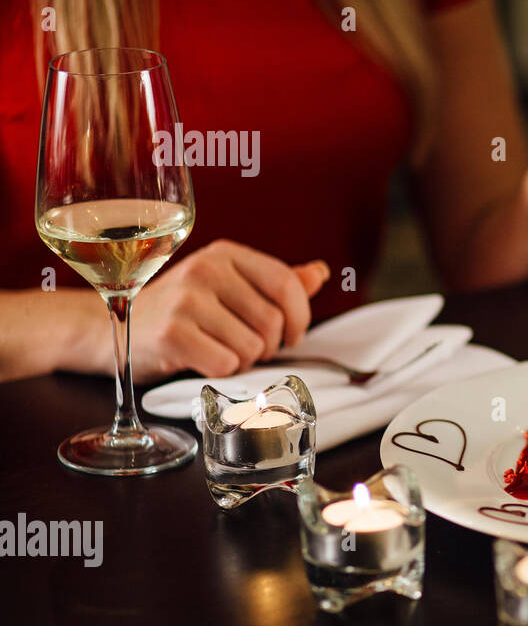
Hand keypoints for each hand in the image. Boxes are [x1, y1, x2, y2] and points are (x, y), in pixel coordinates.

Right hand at [127, 240, 328, 381]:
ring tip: (221, 351)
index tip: (293, 335)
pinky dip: (222, 371)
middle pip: (272, 321)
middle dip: (268, 345)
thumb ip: (275, 282)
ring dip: (245, 360)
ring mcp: (187, 300)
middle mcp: (206, 269)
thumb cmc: (179, 311)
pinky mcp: (172, 334)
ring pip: (252, 347)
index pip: (286, 283)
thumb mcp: (227, 287)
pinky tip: (203, 361)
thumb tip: (320, 272)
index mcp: (226, 254)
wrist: (108, 326)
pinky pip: (226, 364)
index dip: (300, 316)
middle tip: (246, 347)